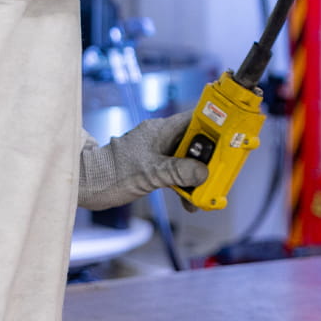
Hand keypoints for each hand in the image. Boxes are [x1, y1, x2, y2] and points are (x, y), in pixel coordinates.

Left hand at [78, 110, 208, 210]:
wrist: (86, 184)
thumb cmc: (110, 172)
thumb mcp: (149, 173)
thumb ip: (178, 172)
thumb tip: (203, 174)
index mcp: (162, 129)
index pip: (198, 118)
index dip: (218, 125)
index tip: (234, 136)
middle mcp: (162, 138)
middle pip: (197, 142)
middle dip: (210, 160)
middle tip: (220, 174)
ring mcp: (158, 152)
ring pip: (188, 159)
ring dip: (198, 177)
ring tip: (204, 195)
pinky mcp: (153, 167)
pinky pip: (177, 172)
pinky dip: (185, 185)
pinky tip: (189, 201)